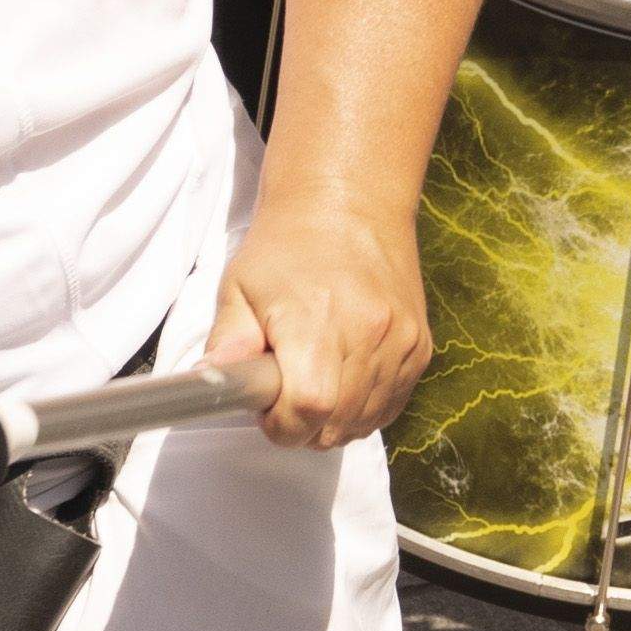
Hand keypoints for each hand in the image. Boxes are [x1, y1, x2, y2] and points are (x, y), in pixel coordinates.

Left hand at [204, 175, 431, 453]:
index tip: (267, 411)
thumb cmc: (288, 245)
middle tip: (284, 393)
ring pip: (365, 422)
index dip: (282, 425)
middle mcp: (370, 334)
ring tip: (313, 381)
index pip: (309, 410)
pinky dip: (364, 408)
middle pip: (338, 425)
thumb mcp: (240, 287)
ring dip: (334, 421)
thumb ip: (227, 343)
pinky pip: (392, 405)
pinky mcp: (419, 346)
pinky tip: (343, 381)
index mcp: (319, 322)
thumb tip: (211, 382)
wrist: (351, 202)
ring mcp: (401, 342)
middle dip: (304, 427)